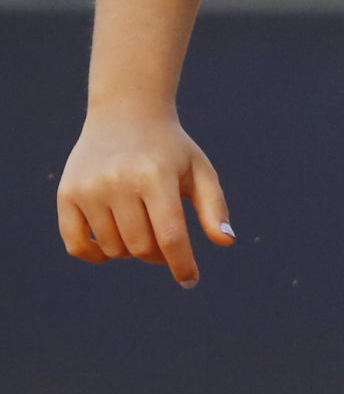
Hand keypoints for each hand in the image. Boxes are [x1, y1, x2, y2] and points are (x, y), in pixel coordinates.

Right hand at [58, 108, 233, 288]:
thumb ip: (214, 206)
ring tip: (142, 229)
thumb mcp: (199, 169)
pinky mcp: (67, 193)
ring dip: (130, 251)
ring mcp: (89, 187)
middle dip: (158, 255)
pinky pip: (76, 244)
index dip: (182, 264)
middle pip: (141, 246)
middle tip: (166, 245)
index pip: (170, 235)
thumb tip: (226, 243)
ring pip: (112, 249)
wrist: (126, 113)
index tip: (190, 280)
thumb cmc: (170, 148)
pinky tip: (110, 249)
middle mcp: (119, 181)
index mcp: (156, 175)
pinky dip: (94, 255)